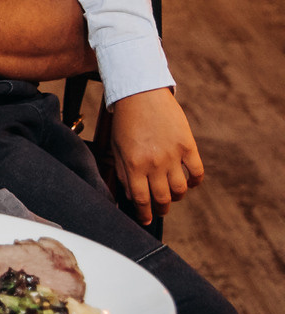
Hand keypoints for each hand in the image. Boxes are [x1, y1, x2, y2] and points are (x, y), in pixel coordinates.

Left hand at [109, 87, 204, 217]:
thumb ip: (123, 172)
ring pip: (180, 190)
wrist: (140, 93)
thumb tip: (130, 195)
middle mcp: (154, 163)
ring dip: (177, 198)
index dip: (143, 213)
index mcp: (133, 164)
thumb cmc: (125, 121)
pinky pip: (197, 173)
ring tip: (173, 197)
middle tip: (160, 210)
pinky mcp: (188, 146)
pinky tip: (189, 183)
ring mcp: (173, 155)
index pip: (140, 199)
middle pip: (162, 198)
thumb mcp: (116, 147)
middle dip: (161, 209)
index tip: (145, 219)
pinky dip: (194, 182)